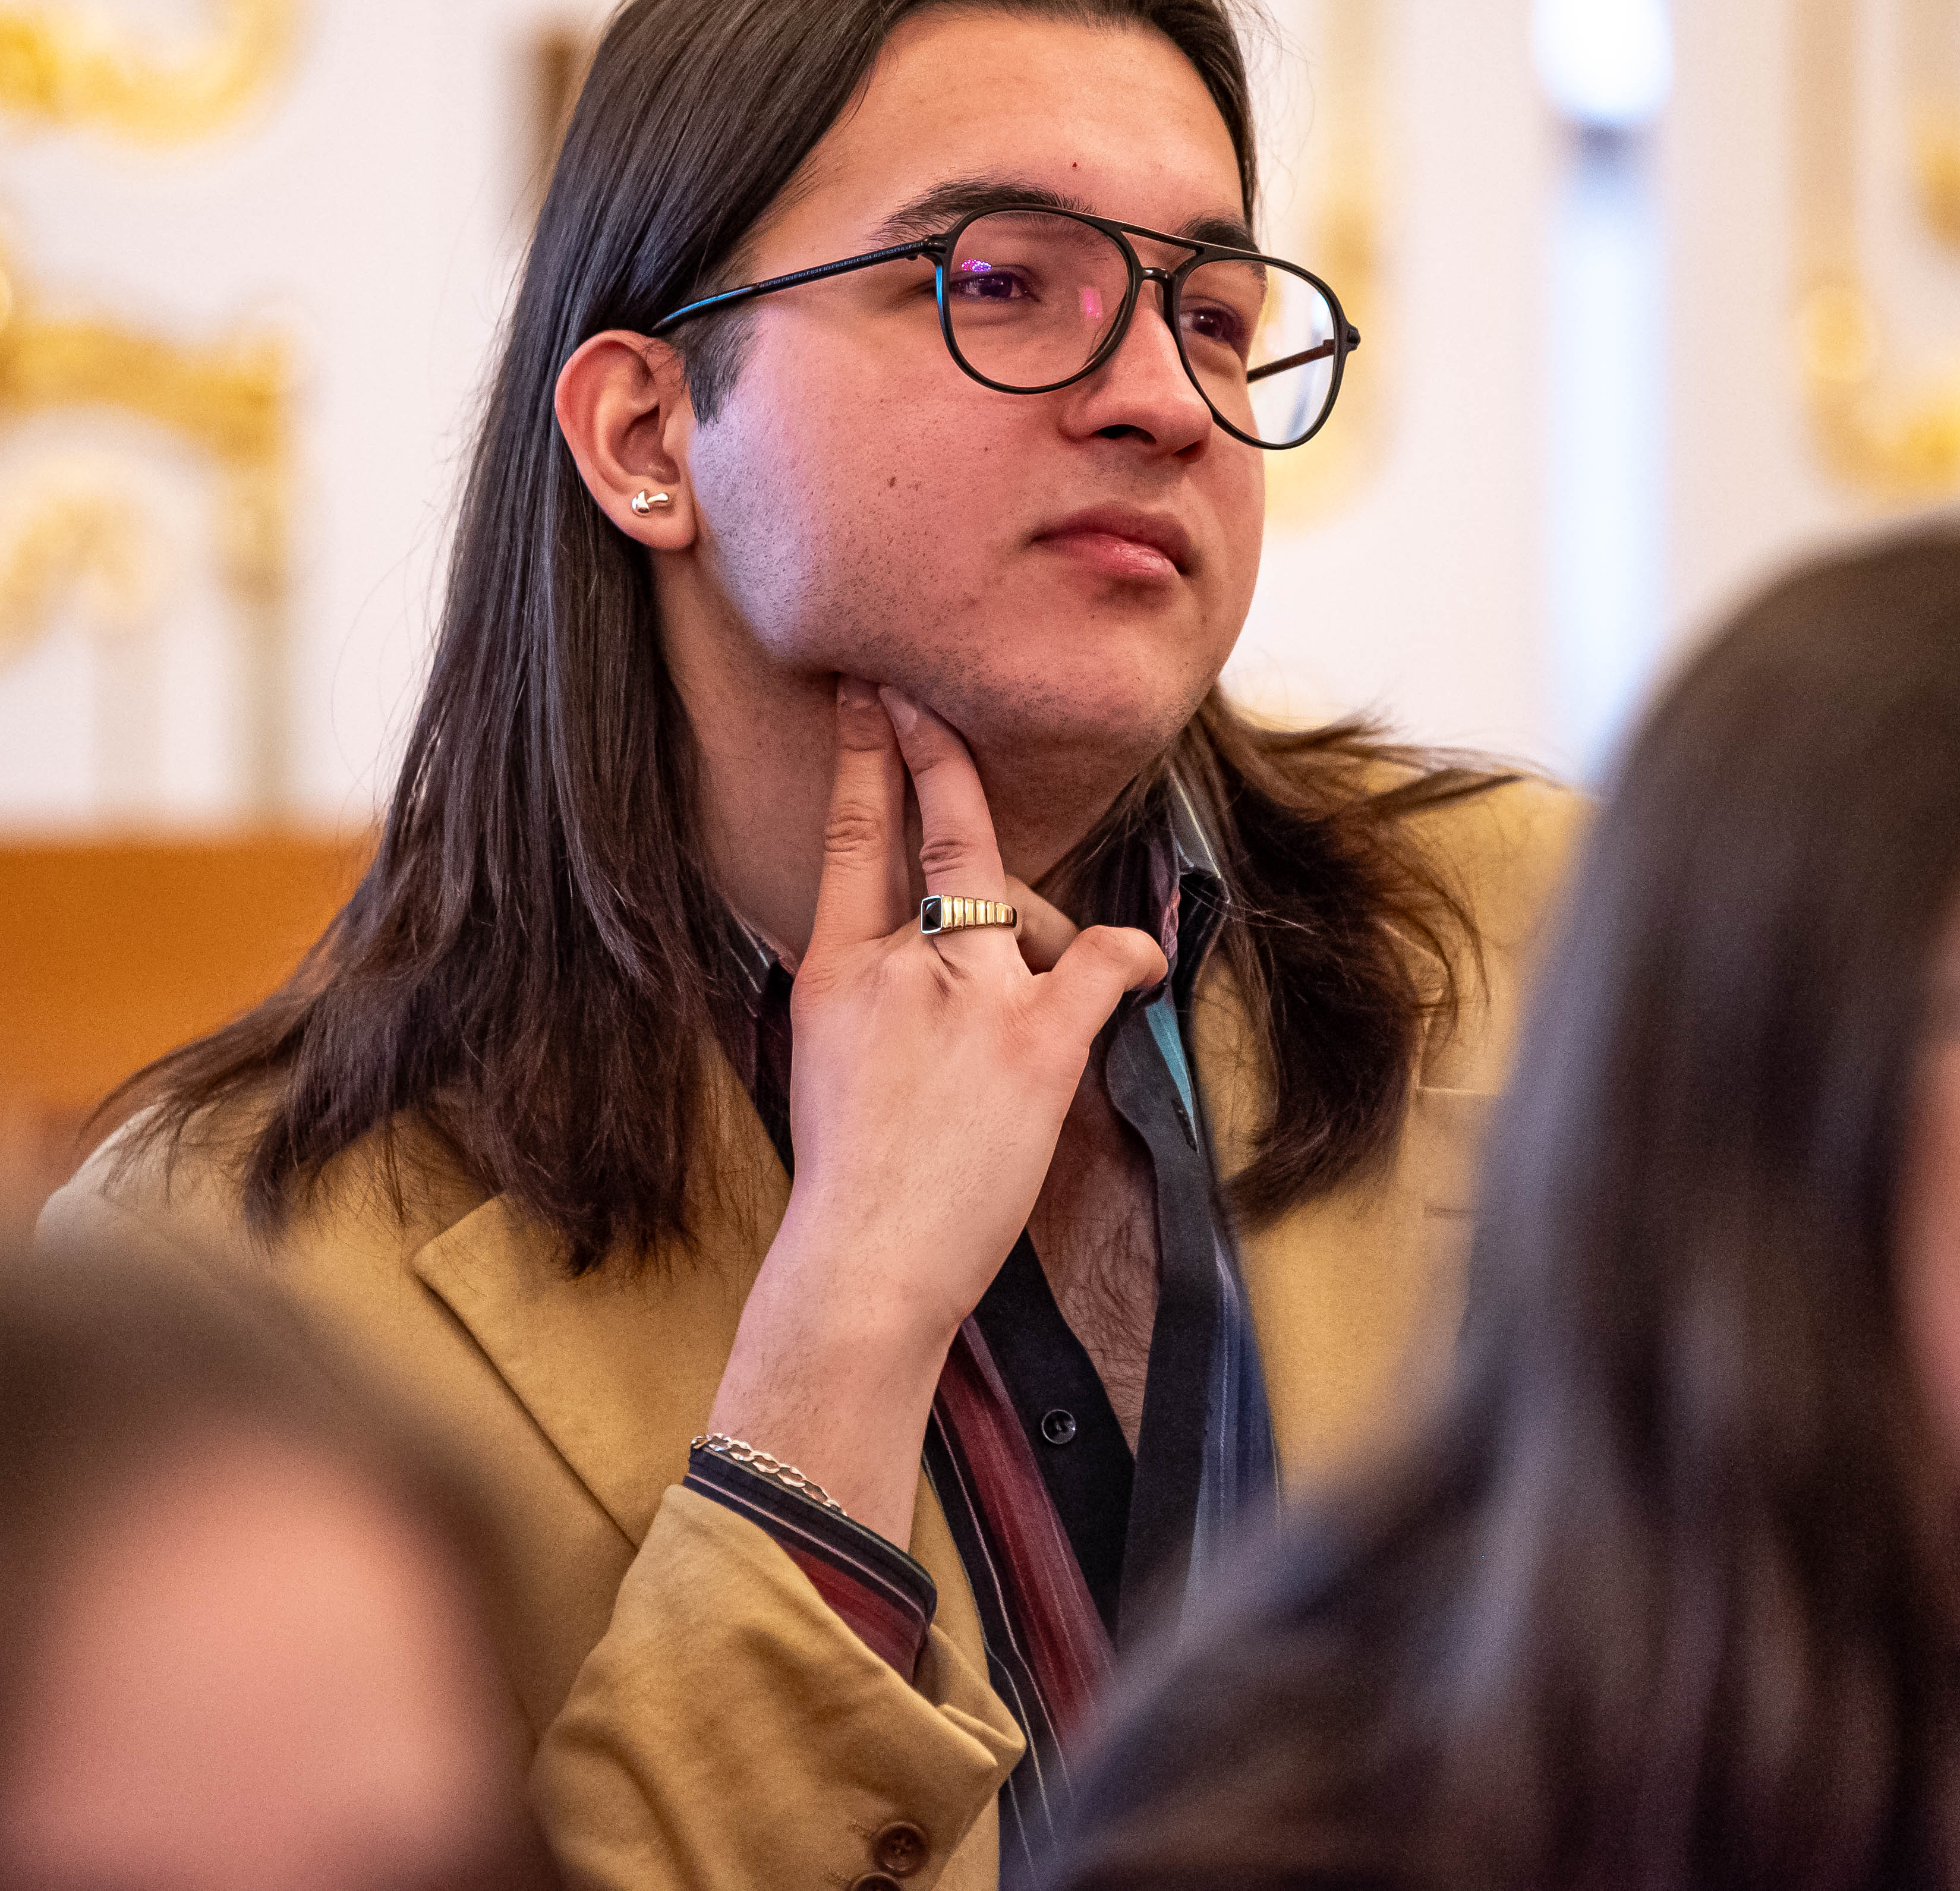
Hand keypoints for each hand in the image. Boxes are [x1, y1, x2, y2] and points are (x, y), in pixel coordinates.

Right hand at [704, 680, 1163, 1541]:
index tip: (869, 705)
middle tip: (921, 696)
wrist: (864, 1263)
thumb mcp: (820, 1060)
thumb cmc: (850, 1185)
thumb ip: (861, 989)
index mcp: (836, 971)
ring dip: (1042, 909)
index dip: (865, 761)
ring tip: (1050, 952)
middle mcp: (902, 964)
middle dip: (933, 749)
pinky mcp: (1036, 1040)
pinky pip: (1102, 964)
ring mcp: (973, 994)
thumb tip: (900, 946)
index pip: (853, 839)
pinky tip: (1139, 956)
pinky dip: (1127, 955)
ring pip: (1020, 896)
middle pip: (939, 831)